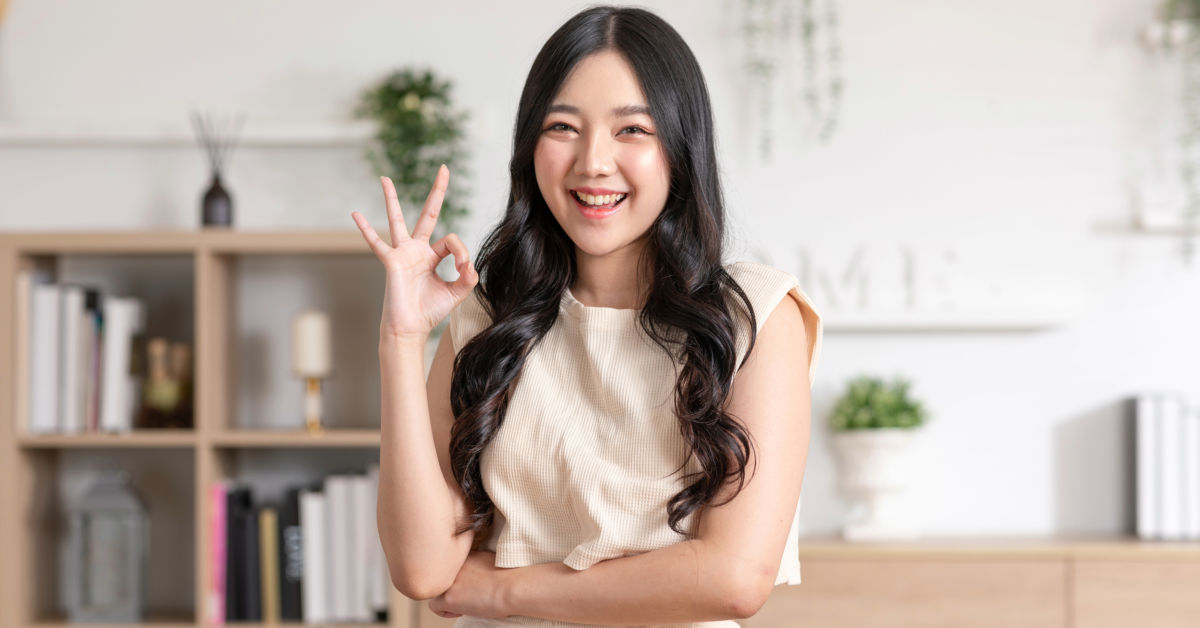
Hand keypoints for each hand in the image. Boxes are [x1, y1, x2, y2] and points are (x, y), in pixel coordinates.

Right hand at [351, 165, 477, 342]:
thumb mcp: (457, 293)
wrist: (410, 328)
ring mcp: (402, 253)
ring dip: (392, 198)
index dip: (462, 252)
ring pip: (397, 220)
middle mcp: (417, 250)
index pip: (452, 240)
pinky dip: (365, 229)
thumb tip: (469, 262)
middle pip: (428, 214)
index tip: (464, 267)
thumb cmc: (430, 311)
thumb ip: (468, 276)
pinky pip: (376, 243)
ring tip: (385, 178)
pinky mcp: (392, 261)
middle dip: (437, 192)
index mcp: (433, 256)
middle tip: (444, 168)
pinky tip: (355, 214)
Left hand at [428, 550, 511, 619]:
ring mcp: (448, 580)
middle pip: (441, 579)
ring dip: (448, 599)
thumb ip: (473, 564)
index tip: (471, 585)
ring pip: (436, 592)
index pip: (448, 568)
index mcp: (462, 555)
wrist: (513, 586)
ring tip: (467, 602)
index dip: (459, 580)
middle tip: (469, 594)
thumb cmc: (509, 577)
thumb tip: (471, 577)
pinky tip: (464, 609)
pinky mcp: (448, 597)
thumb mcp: (488, 560)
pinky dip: (447, 612)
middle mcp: (451, 565)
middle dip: (453, 589)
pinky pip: (434, 607)